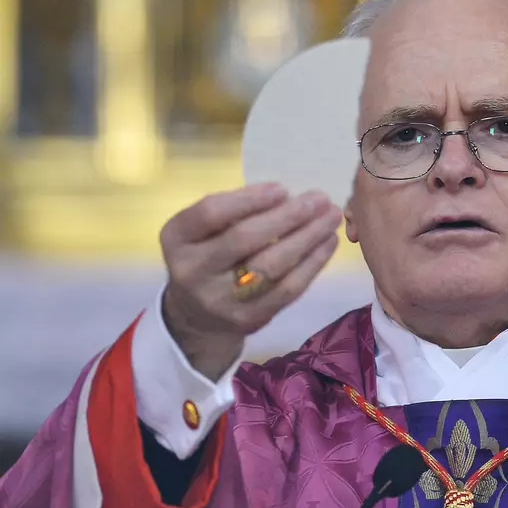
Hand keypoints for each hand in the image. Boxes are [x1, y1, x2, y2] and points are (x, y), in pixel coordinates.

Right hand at [160, 183, 342, 380]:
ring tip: (330, 217)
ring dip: (308, 237)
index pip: (211, 213)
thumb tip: (290, 196)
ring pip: (271, 266)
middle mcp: (192, 271)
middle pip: (244, 239)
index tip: (282, 188)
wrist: (196, 317)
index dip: (249, 199)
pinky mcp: (249, 319)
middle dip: (288, 216)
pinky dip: (313, 263)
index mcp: (177, 238)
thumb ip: (234, 212)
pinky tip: (327, 242)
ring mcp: (220, 300)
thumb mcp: (203, 230)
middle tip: (319, 198)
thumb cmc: (208, 255)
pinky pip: (288, 289)